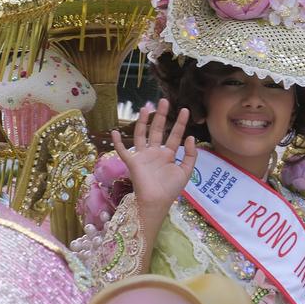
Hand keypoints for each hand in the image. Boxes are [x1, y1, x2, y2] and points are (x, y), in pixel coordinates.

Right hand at [111, 99, 197, 222]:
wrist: (157, 202)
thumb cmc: (171, 189)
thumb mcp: (186, 171)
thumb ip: (190, 155)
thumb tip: (190, 137)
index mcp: (168, 155)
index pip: (175, 135)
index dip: (180, 123)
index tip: (185, 110)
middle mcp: (155, 153)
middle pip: (158, 130)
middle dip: (161, 116)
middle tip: (164, 101)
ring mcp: (143, 156)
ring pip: (141, 135)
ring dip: (142, 122)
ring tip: (146, 107)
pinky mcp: (132, 162)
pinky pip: (122, 151)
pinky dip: (117, 142)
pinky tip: (114, 132)